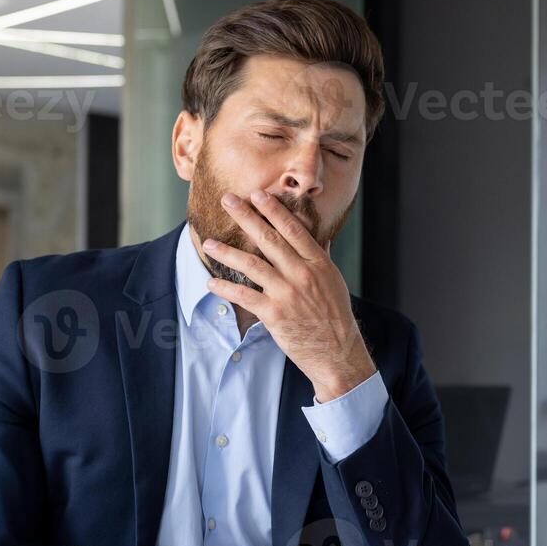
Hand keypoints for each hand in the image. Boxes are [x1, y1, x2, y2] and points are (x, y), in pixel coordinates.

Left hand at [202, 190, 375, 402]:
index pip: (293, 230)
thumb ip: (321, 258)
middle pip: (269, 239)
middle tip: (228, 200)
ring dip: (227, 252)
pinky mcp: (274, 314)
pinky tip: (211, 282)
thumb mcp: (333, 281)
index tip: (258, 194)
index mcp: (318, 263)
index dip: (273, 210)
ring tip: (209, 243)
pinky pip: (244, 296)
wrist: (337, 351)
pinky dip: (226, 288)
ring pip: (252, 265)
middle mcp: (302, 274)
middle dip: (246, 217)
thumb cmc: (334, 315)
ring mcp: (287, 294)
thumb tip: (319, 237)